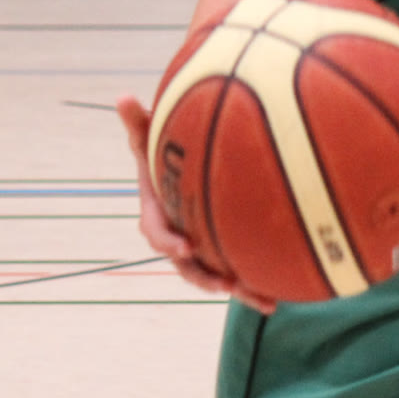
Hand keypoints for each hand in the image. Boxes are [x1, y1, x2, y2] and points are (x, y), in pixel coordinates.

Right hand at [116, 96, 277, 314]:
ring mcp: (199, 246)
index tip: (184, 246)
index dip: (168, 242)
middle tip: (222, 284)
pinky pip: (236, 273)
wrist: (181, 173)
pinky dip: (253, 289)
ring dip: (233, 288)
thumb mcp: (148, 137)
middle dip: (203, 277)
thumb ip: (138, 122)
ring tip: (258, 299)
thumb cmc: (162, 152)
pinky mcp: (220, 250)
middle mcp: (177, 235)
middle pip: (186, 265)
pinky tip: (277, 302)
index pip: (156, 233)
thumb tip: (122, 95)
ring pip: (212, 275)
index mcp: (157, 213)